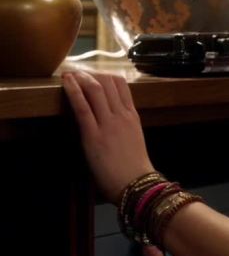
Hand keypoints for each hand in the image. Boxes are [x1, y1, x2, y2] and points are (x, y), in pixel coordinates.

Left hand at [62, 71, 154, 202]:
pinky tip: (66, 83)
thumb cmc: (134, 166)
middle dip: (90, 73)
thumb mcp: (134, 138)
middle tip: (77, 72)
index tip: (93, 74)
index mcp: (133, 115)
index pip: (121, 85)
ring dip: (81, 78)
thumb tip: (109, 116)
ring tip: (69, 74)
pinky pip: (82, 107)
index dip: (105, 75)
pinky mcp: (94, 135)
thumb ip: (123, 124)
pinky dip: (73, 91)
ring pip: (95, 89)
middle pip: (107, 82)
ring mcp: (108, 123)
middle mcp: (121, 115)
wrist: (136, 183)